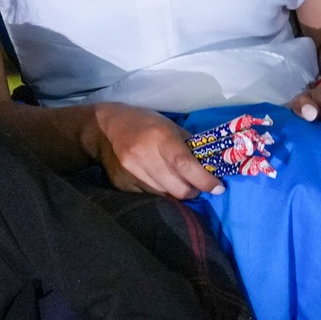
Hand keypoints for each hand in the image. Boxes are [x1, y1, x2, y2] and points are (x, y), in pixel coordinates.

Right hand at [89, 103, 222, 198]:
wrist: (102, 128)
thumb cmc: (142, 122)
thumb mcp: (168, 125)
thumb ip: (188, 146)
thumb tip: (209, 165)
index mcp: (160, 137)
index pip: (185, 165)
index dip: (204, 180)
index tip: (218, 187)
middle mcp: (144, 156)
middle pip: (177, 188)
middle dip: (192, 191)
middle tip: (196, 186)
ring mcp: (131, 172)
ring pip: (164, 195)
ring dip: (175, 192)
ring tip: (176, 181)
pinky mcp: (122, 184)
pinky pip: (148, 197)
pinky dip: (158, 192)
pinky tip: (157, 181)